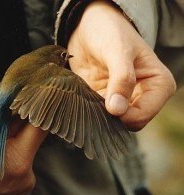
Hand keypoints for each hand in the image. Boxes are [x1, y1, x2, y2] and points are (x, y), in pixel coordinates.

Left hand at [67, 1, 175, 130]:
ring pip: (111, 121)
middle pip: (128, 122)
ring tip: (87, 96)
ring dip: (97, 114)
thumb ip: (121, 79)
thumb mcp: (118, 51)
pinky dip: (88, 110)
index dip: (124, 116)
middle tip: (93, 100)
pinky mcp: (104, 99)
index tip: (105, 105)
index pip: (143, 115)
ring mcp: (123, 99)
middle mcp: (143, 95)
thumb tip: (117, 110)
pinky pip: (97, 114)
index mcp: (158, 85)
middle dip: (110, 116)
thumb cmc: (110, 31)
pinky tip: (81, 98)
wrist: (89, 27)